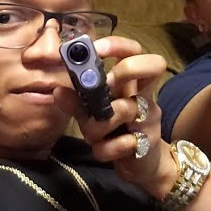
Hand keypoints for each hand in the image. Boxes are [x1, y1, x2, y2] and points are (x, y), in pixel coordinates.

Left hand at [62, 36, 177, 199]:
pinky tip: (104, 150)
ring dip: (97, 126)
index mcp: (132, 83)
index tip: (96, 49)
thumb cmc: (117, 132)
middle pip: (153, 64)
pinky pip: (120, 143)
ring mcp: (149, 118)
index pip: (136, 51)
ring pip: (122, 109)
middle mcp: (145, 95)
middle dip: (122, 72)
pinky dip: (105, 149)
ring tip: (93, 136)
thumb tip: (57, 90)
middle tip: (102, 91)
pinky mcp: (147, 143)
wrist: (144, 166)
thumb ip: (78, 102)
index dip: (118, 44)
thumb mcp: (94, 115)